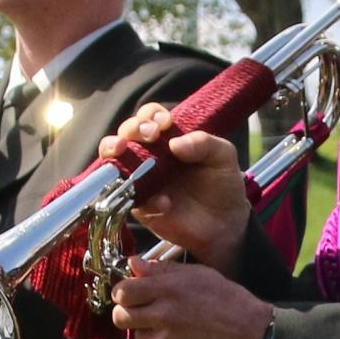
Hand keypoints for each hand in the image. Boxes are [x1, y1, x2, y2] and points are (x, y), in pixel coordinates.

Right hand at [102, 103, 251, 270]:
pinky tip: (165, 203)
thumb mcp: (223, 156)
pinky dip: (146, 199)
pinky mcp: (141, 207)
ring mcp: (142, 181)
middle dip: (132, 128)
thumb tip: (175, 143)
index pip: (150, 117)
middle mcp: (150, 156)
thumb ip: (204, 143)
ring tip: (122, 149)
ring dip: (114, 152)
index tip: (164, 123)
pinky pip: (130, 199)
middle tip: (150, 134)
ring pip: (114, 162)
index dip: (151, 115)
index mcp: (169, 138)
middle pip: (126, 133)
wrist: (226, 223)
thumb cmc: (222, 183)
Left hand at [110, 262, 274, 338]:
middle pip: (122, 317)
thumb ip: (164, 270)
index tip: (129, 295)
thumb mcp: (200, 275)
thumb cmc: (230, 301)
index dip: (123, 293)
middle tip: (143, 313)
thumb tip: (134, 264)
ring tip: (174, 329)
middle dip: (127, 314)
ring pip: (138, 338)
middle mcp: (162, 315)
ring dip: (149, 333)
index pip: (123, 291)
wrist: (254, 337)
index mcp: (168, 289)